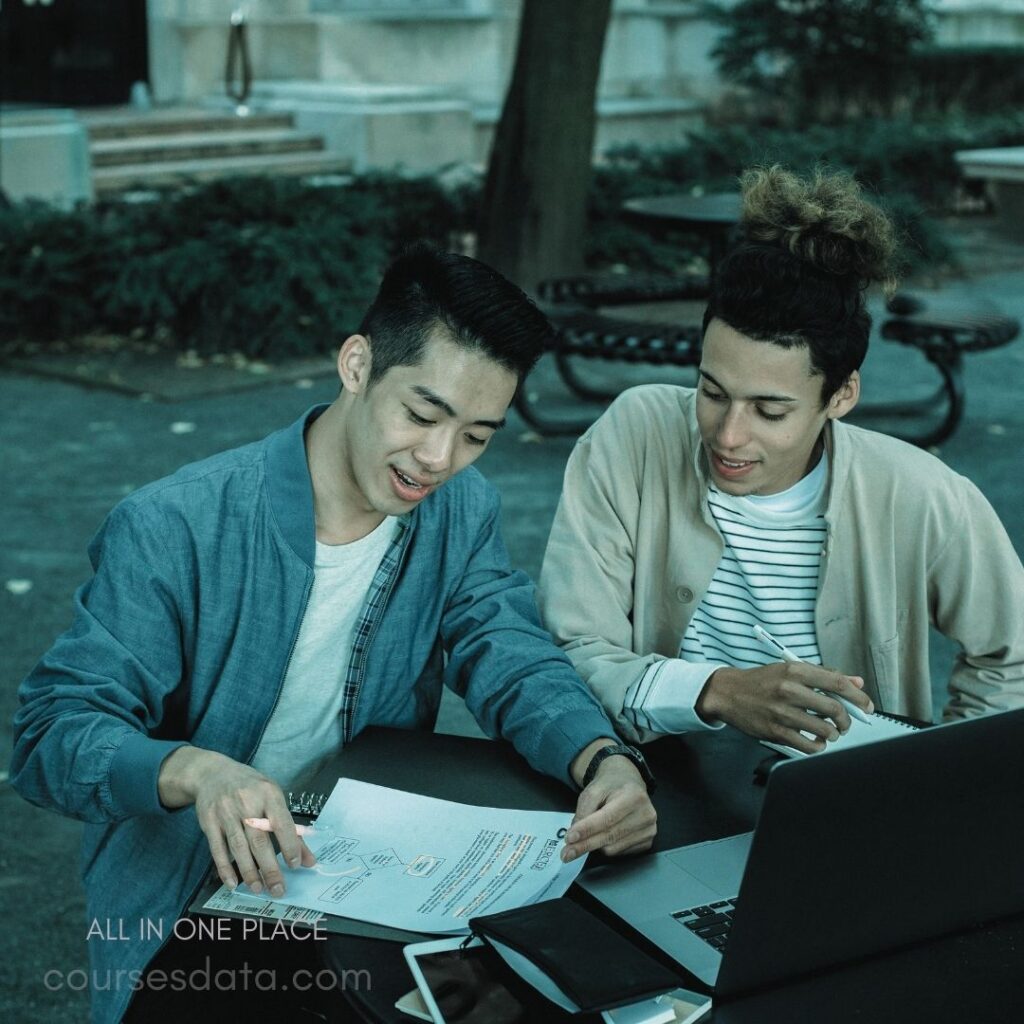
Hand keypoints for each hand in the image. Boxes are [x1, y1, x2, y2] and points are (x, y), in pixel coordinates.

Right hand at [158, 746, 315, 895]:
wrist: (212, 774)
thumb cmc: (250, 787)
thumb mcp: (273, 798)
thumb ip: (290, 828)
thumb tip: (307, 858)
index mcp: (268, 794)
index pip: (281, 822)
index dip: (289, 845)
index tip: (296, 865)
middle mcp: (247, 803)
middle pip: (259, 840)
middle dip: (270, 868)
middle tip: (278, 889)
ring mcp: (226, 813)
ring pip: (239, 847)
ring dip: (249, 872)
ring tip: (258, 889)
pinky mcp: (209, 823)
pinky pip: (218, 850)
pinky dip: (225, 868)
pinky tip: (233, 883)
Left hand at [561, 743, 656, 862]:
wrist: (627, 782)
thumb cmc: (610, 786)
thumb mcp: (592, 790)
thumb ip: (583, 810)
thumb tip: (575, 836)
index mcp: (634, 796)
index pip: (607, 818)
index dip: (587, 830)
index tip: (569, 839)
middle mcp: (646, 814)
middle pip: (610, 836)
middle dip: (585, 845)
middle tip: (566, 852)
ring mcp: (649, 830)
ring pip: (613, 849)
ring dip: (596, 845)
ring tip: (590, 833)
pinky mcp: (648, 842)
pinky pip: (620, 853)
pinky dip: (607, 847)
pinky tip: (605, 835)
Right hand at [696, 662, 873, 753]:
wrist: (728, 693)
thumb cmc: (761, 681)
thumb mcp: (790, 670)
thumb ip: (823, 675)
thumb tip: (856, 682)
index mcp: (795, 671)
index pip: (837, 683)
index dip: (858, 697)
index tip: (867, 706)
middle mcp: (788, 690)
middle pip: (834, 708)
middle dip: (847, 720)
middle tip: (845, 723)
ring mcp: (781, 712)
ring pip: (824, 729)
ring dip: (833, 734)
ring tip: (829, 732)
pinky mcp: (775, 731)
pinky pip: (808, 745)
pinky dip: (818, 746)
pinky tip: (815, 741)